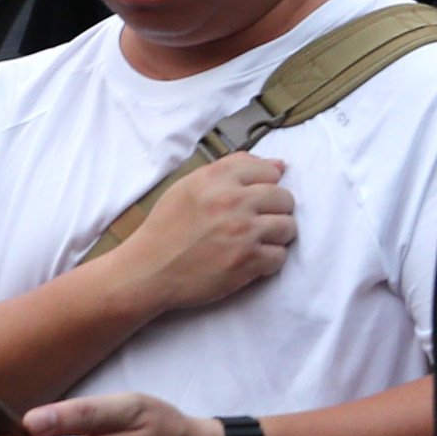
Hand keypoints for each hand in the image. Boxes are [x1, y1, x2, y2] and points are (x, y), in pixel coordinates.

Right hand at [111, 153, 295, 312]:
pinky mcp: (247, 261)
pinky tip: (250, 260)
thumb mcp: (189, 187)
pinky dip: (269, 261)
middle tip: (257, 222)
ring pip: (289, 227)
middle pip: (285, 198)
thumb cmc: (166, 229)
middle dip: (276, 211)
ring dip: (276, 236)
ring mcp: (242, 232)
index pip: (269, 169)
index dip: (267, 185)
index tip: (257, 198)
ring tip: (255, 242)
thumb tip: (279, 164)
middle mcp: (232, 201)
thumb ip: (233, 170)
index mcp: (216, 178)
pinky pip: (280, 256)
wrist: (147, 271)